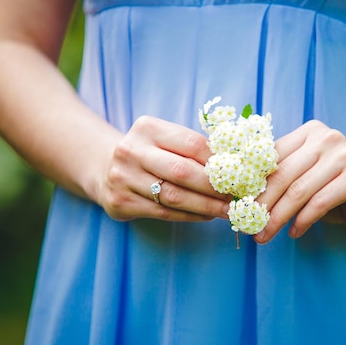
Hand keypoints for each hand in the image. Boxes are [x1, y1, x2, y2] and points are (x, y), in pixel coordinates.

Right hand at [97, 116, 229, 221]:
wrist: (104, 167)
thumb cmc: (149, 153)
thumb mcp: (164, 139)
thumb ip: (192, 148)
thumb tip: (237, 165)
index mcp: (147, 128)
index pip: (192, 144)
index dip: (219, 161)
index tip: (241, 173)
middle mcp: (131, 150)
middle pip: (182, 172)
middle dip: (215, 187)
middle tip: (238, 197)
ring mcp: (123, 177)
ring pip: (174, 196)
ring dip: (206, 206)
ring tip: (228, 211)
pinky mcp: (121, 202)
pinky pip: (164, 213)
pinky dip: (190, 216)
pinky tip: (207, 216)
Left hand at [253, 120, 345, 243]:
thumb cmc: (337, 191)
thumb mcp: (306, 179)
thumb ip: (282, 179)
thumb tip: (242, 197)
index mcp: (309, 132)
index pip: (272, 158)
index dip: (253, 184)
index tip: (238, 207)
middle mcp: (327, 137)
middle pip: (283, 174)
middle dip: (262, 204)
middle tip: (248, 226)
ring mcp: (344, 155)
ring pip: (299, 190)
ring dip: (278, 217)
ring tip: (265, 234)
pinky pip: (320, 202)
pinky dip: (303, 220)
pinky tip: (294, 233)